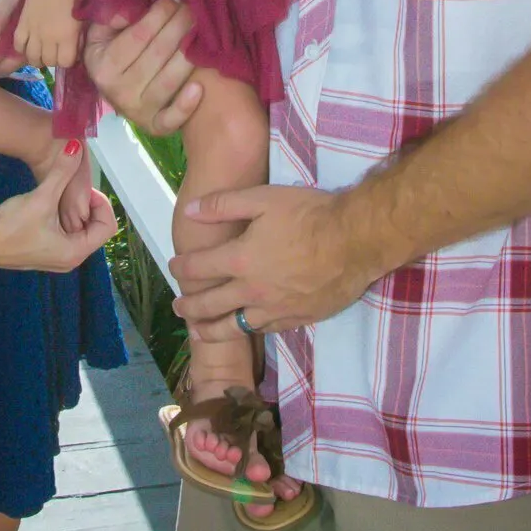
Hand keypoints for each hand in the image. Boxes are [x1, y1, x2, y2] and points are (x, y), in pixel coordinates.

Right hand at [0, 139, 114, 270]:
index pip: (108, 228)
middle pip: (95, 229)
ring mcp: (56, 258)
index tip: (86, 189)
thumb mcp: (42, 197)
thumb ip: (62, 171)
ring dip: (75, 211)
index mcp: (75, 251)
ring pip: (79, 231)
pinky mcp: (44, 253)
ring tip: (61, 193)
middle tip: (73, 188)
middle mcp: (70, 259)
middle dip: (89, 206)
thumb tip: (76, 145)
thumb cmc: (11, 224)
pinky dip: (63, 217)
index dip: (102, 204)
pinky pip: (65, 234)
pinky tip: (49, 203)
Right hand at [15, 0, 82, 68]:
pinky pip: (18, 46)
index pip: (65, 63)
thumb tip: (74, 51)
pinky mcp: (21, 25)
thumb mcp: (82, 19)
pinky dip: (22, 48)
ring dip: (37, 57)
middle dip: (53, 59)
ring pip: (32, 58)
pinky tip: (28, 44)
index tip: (68, 53)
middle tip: (55, 50)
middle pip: (48, 62)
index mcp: (67, 37)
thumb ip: (77, 38)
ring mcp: (33, 32)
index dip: (68, 60)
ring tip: (41, 50)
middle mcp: (49, 39)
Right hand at [83, 0, 202, 136]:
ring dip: (189, 54)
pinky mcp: (155, 126)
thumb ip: (109, 18)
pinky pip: (171, 120)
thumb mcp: (100, 34)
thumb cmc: (112, 54)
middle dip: (179, 26)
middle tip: (193, 8)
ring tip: (201, 31)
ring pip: (169, 81)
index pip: (138, 36)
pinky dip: (185, 106)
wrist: (116, 92)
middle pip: (158, 54)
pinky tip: (199, 87)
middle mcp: (118, 91)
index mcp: (103, 66)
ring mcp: (137, 111)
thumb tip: (127, 11)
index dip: (159, 15)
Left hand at [171, 183, 382, 332]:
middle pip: (209, 304)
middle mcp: (251, 290)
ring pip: (234, 326)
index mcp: (239, 259)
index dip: (181, 268)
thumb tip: (189, 211)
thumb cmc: (309, 214)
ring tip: (199, 332)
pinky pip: (264, 330)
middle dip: (188, 306)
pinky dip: (248, 331)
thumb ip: (223, 205)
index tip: (174, 268)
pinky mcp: (297, 318)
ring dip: (211, 329)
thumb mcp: (264, 198)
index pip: (198, 268)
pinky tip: (243, 329)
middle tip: (177, 308)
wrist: (355, 240)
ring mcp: (274, 308)